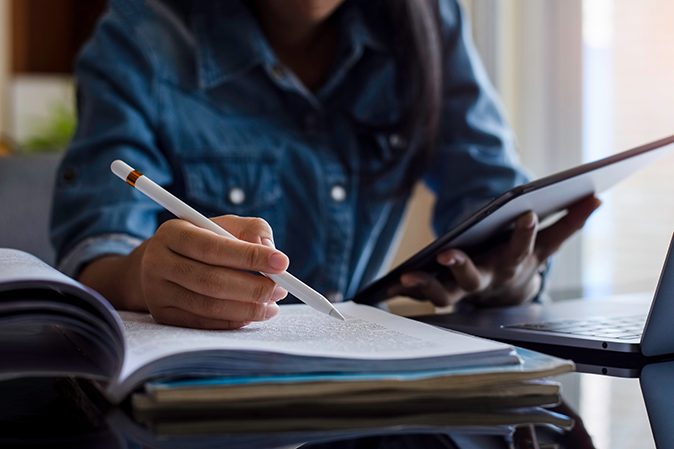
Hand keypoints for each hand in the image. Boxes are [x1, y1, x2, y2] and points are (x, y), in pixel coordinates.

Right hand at [80, 215, 288, 328]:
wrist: (159, 264)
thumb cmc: (202, 241)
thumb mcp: (223, 225)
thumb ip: (251, 230)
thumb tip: (270, 250)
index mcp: (173, 233)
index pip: (213, 247)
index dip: (250, 256)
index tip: (282, 263)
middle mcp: (158, 262)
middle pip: (211, 280)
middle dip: (253, 288)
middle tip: (281, 289)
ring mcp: (156, 292)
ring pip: (208, 306)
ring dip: (247, 308)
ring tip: (272, 305)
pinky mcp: (162, 316)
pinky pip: (202, 324)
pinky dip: (232, 321)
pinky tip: (252, 315)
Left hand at [388, 196, 601, 307]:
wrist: (504, 297)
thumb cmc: (521, 263)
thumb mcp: (545, 246)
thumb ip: (567, 223)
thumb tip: (596, 197)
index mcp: (511, 266)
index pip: (521, 250)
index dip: (525, 234)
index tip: (526, 214)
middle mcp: (485, 281)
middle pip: (473, 278)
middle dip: (462, 268)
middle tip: (447, 255)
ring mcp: (460, 289)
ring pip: (442, 293)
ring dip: (424, 285)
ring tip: (406, 276)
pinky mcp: (440, 290)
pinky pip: (420, 293)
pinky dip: (405, 291)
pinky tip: (387, 286)